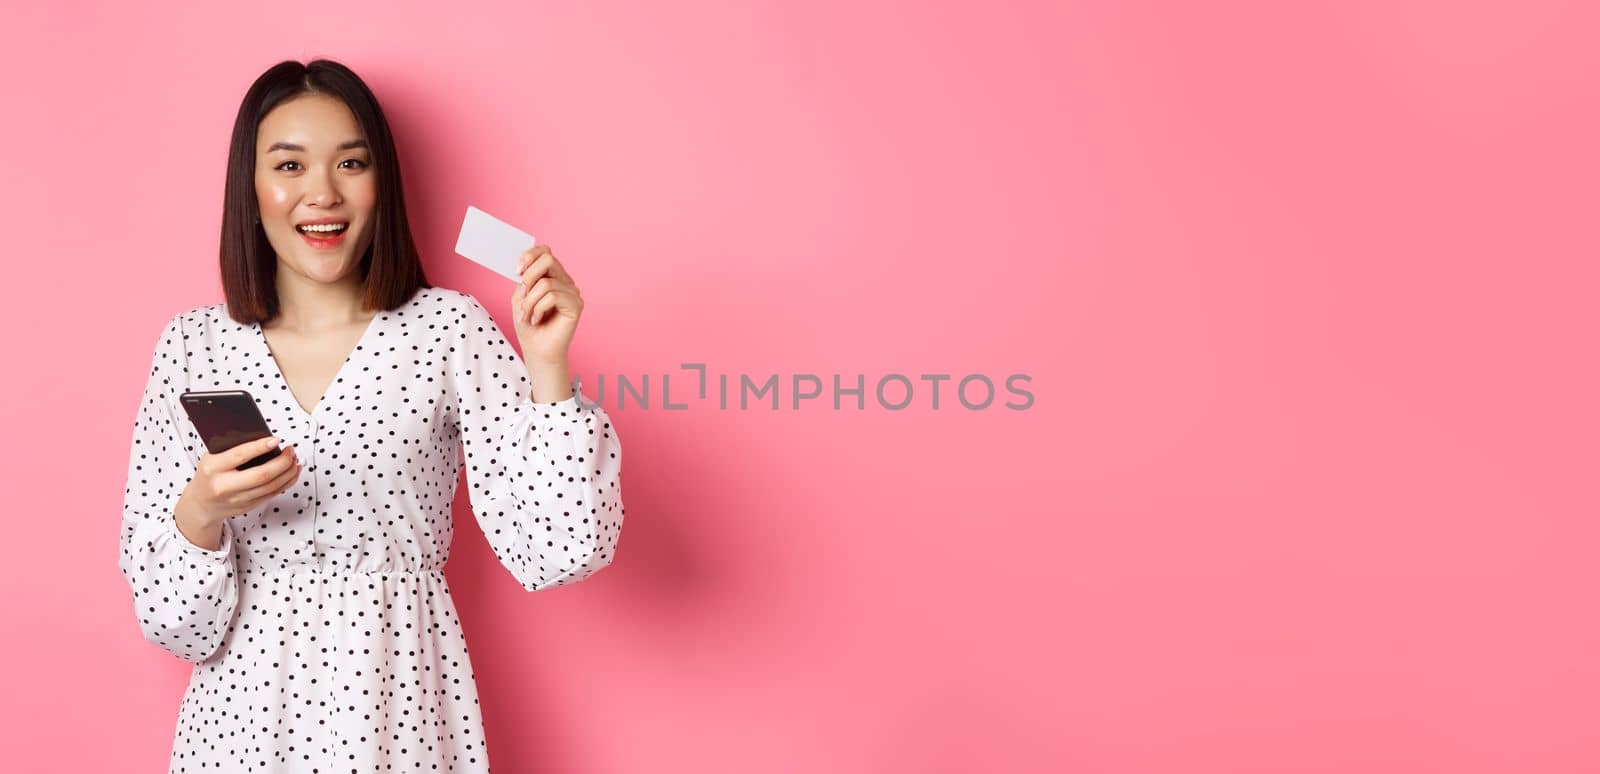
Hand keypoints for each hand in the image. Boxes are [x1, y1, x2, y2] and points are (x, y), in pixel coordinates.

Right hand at [177, 436, 300, 525]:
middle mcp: (225, 485)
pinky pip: (273, 494)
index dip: (260, 447)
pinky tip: (292, 472)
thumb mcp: (212, 457)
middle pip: (261, 475)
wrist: (202, 503)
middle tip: (290, 451)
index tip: (275, 439)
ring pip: (271, 486)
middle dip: (282, 462)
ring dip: (288, 472)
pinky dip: (287, 482)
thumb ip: (231, 447)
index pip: (239, 455)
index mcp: (213, 468)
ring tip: (294, 459)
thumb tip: (259, 434)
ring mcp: (237, 499)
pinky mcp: (248, 506)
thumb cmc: (210, 475)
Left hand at [510, 244, 583, 366]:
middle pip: (548, 259)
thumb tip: (524, 265)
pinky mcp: (576, 305)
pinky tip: (537, 319)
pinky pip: (552, 296)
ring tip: (527, 315)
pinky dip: (538, 309)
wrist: (537, 350)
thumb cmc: (528, 325)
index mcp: (552, 276)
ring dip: (530, 301)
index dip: (530, 255)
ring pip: (546, 283)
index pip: (545, 251)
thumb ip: (524, 279)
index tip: (516, 270)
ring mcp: (572, 292)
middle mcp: (565, 281)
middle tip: (522, 294)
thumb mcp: (520, 297)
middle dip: (528, 276)